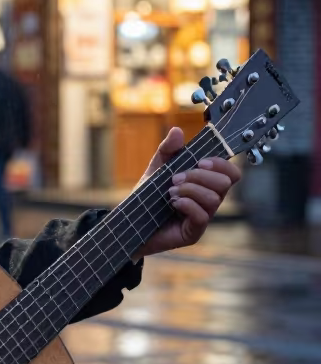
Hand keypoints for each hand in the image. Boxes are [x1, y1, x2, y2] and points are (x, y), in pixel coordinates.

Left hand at [136, 127, 240, 257]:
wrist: (131, 220)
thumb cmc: (149, 194)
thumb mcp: (157, 167)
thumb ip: (168, 149)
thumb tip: (177, 131)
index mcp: (206, 183)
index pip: (230, 173)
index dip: (221, 164)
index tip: (201, 161)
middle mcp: (209, 200)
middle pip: (225, 183)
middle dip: (200, 176)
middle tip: (176, 177)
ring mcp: (203, 217)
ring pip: (214, 199)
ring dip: (190, 190)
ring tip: (171, 191)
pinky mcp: (194, 232)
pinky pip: (202, 216)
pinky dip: (187, 205)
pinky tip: (173, 203)